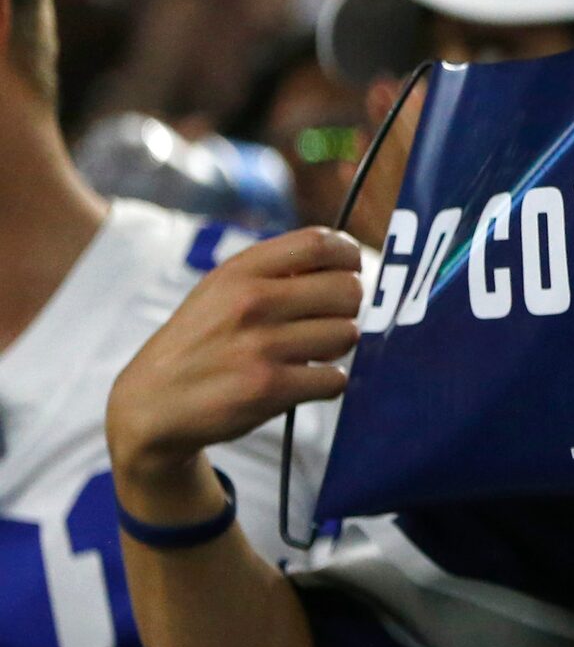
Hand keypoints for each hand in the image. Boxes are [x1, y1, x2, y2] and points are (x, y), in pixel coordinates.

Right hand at [107, 227, 360, 523]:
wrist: (152, 403)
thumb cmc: (200, 341)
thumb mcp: (221, 289)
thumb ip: (276, 271)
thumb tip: (347, 261)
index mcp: (240, 271)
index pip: (320, 243)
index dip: (349, 256)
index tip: (349, 271)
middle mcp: (250, 302)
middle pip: (348, 289)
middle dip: (346, 309)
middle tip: (324, 322)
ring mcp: (259, 346)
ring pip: (347, 334)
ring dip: (336, 349)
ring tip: (307, 353)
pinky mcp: (268, 388)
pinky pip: (336, 379)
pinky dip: (326, 384)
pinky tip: (300, 383)